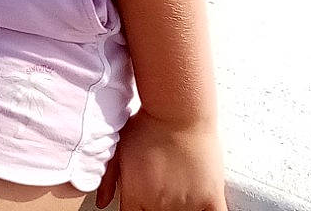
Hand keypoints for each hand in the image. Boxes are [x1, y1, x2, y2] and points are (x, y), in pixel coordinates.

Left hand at [95, 110, 225, 210]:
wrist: (178, 109)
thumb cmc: (147, 124)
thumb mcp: (119, 148)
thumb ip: (108, 177)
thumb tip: (101, 202)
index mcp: (136, 197)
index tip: (140, 204)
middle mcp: (159, 205)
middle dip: (155, 209)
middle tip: (160, 192)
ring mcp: (186, 204)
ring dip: (179, 209)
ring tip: (178, 195)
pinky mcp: (210, 198)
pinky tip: (202, 208)